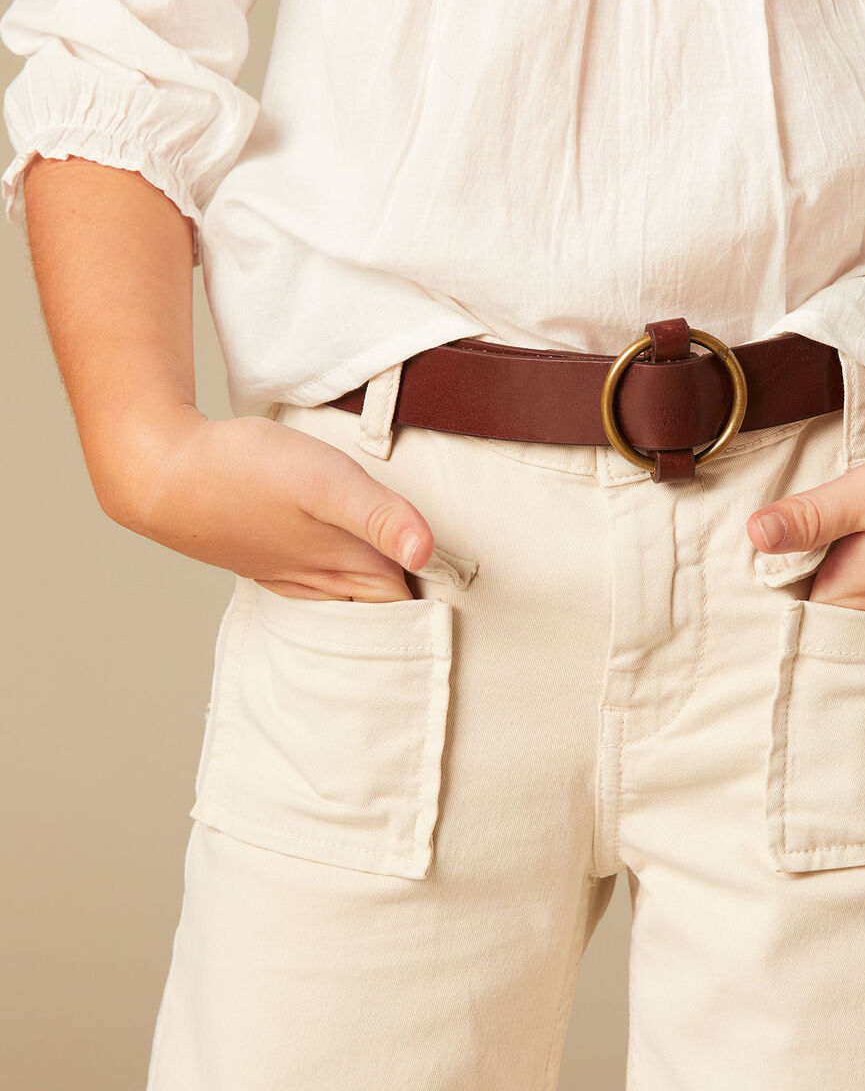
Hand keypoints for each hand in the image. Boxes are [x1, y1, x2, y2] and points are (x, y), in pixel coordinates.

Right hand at [92, 404, 433, 600]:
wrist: (164, 471)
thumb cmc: (245, 471)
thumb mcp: (326, 480)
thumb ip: (380, 514)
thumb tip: (426, 551)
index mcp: (347, 567)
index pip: (410, 611)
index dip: (442, 611)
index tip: (475, 612)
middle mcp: (323, 580)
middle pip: (382, 614)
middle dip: (416, 618)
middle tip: (454, 614)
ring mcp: (293, 574)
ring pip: (352, 602)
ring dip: (381, 605)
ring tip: (416, 601)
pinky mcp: (272, 557)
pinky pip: (322, 587)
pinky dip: (346, 588)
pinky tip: (352, 573)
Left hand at [745, 428, 864, 616]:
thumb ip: (813, 514)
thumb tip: (754, 536)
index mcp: (861, 590)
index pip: (797, 597)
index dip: (783, 566)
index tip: (780, 534)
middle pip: (834, 598)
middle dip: (818, 567)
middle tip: (813, 526)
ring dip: (860, 562)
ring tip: (857, 524)